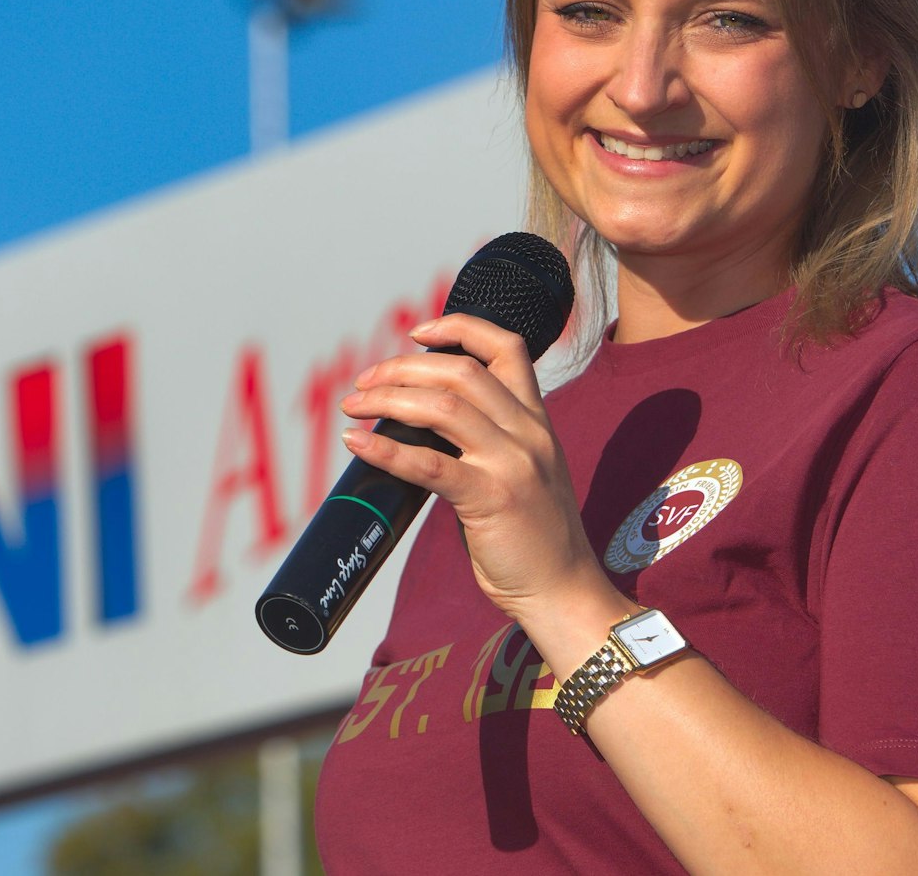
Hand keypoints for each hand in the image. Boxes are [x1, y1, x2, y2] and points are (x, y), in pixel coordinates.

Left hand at [338, 313, 601, 620]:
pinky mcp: (491, 499)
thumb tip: (420, 425)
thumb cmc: (534, 537)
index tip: (417, 332)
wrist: (563, 590)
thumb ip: (488, 441)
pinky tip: (357, 443)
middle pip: (460, 370)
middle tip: (363, 382)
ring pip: (443, 406)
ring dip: (388, 398)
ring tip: (353, 407)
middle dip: (403, 367)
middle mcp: (529, 432)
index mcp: (537, 420)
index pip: (506, 347)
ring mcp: (512, 463)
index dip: (459, 327)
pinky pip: (428, 464)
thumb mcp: (524, 471)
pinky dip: (386, 448)